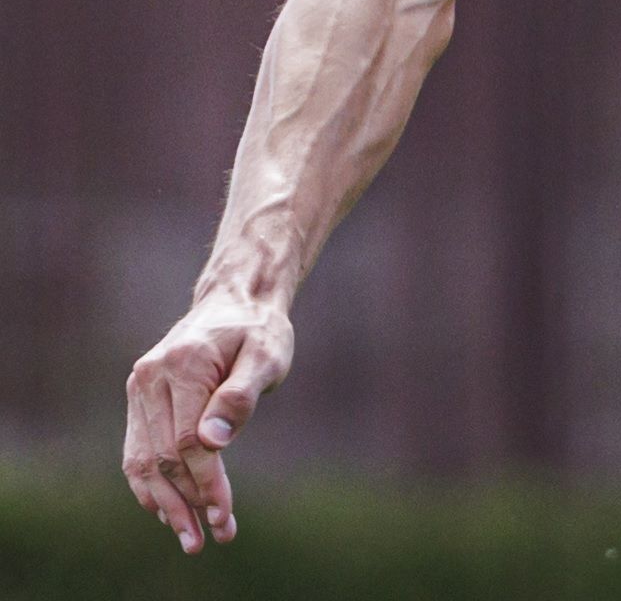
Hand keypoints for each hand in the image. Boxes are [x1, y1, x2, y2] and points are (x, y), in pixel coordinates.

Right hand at [123, 291, 292, 553]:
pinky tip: (170, 511)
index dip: (206, 482)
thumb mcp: (267, 355)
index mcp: (183, 366)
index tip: (225, 513)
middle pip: (161, 457)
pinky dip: (150, 484)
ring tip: (191, 537)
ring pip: (142, 460)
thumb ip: (240, 396)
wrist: (235, 300)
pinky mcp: (138, 398)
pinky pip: (136, 450)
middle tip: (215, 536)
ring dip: (165, 503)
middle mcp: (149, 378)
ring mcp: (138, 388)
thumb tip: (212, 443)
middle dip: (188, 501)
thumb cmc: (259, 330)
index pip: (187, 441)